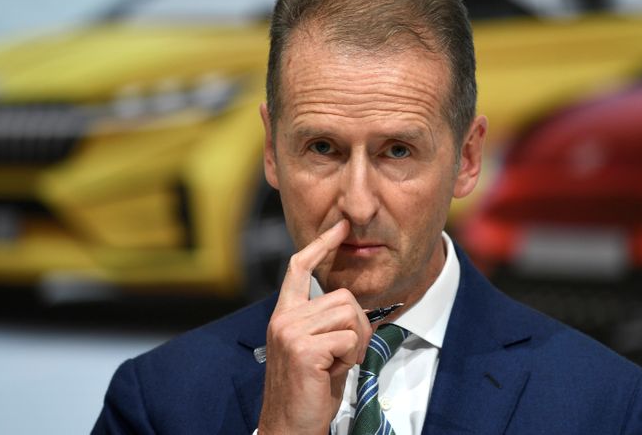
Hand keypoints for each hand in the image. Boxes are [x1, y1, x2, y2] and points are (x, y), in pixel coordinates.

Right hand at [258, 219, 371, 434]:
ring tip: (335, 364)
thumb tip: (357, 309)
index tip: (340, 227)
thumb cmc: (308, 390)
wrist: (289, 425)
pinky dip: (350, 357)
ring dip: (355, 344)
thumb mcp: (317, 349)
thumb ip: (328, 324)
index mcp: (285, 314)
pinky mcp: (304, 348)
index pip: (299, 267)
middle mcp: (284, 317)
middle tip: (343, 355)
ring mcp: (291, 331)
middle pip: (343, 297)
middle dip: (357, 327)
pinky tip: (332, 372)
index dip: (321, 245)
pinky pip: (349, 338)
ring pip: (350, 315)